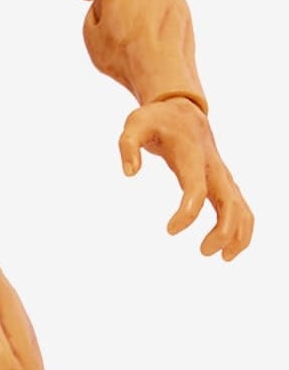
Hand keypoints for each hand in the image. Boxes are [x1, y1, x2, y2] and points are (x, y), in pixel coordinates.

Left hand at [119, 100, 253, 259]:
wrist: (183, 111)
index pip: (197, 188)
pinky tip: (228, 249)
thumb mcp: (134, 125)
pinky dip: (241, 228)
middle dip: (224, 230)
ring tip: (223, 258)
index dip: (188, 212)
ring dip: (239, 234)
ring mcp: (222, 175)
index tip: (170, 231)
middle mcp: (213, 167)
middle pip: (230, 202)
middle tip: (204, 252)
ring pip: (242, 207)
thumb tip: (129, 173)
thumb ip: (128, 146)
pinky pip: (241, 206)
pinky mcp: (223, 182)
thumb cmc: (156, 120)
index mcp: (192, 156)